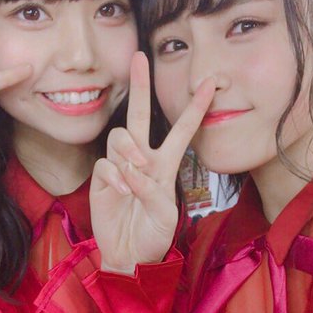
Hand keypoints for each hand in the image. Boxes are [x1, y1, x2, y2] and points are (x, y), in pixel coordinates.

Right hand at [90, 52, 214, 273]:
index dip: (195, 108)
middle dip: (141, 86)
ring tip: (137, 172)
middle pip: (141, 115)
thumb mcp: (165, 214)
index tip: (210, 84)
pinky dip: (115, 175)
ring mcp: (120, 166)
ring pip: (121, 136)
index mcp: (166, 164)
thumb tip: (132, 169)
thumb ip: (152, 190)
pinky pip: (106, 163)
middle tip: (139, 57)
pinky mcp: (101, 177)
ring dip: (129, 150)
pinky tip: (121, 190)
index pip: (182, 130)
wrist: (129, 255)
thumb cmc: (153, 234)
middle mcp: (143, 158)